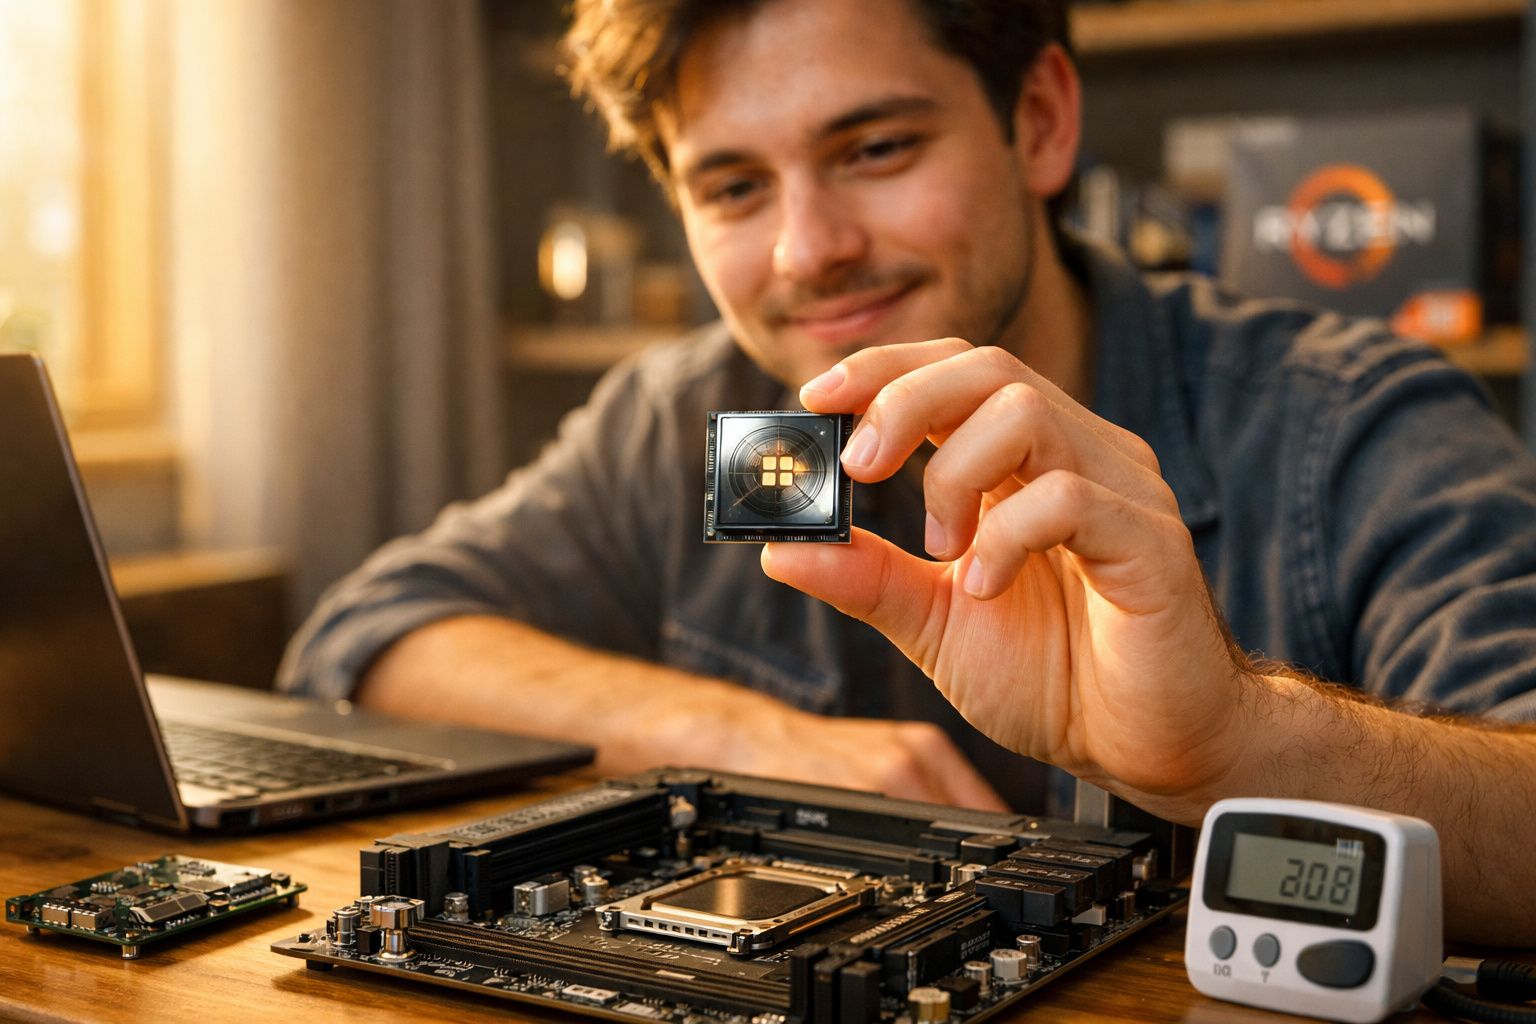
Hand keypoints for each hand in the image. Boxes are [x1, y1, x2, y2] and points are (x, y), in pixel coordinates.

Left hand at [761, 338, 1253, 821]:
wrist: (1146, 751)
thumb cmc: (1059, 678)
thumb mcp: (935, 624)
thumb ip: (867, 579)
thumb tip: (780, 549)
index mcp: (1024, 465)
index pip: (957, 370)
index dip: (886, 368)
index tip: (817, 396)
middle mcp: (1078, 457)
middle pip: (988, 369)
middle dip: (905, 402)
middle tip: (860, 468)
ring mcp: (1120, 491)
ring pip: (1026, 413)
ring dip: (955, 474)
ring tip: (942, 550)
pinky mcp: (1151, 541)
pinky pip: (1073, 496)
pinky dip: (1007, 536)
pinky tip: (985, 588)